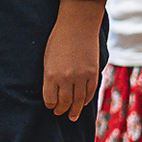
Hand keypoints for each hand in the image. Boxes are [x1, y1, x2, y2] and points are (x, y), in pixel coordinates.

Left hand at [43, 0, 103, 119]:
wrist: (78, 25)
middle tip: (60, 113)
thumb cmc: (58, 40)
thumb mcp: (47, 59)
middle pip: (64, 103)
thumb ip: (50, 77)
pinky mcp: (93, 74)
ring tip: (72, 116)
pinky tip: (82, 103)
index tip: (51, 106)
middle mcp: (66, 78)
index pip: (50, 99)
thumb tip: (53, 94)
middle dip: (61, 110)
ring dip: (74, 110)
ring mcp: (81, 77)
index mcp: (50, 75)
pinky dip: (85, 100)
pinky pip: (90, 93)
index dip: (50, 105)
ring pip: (78, 101)